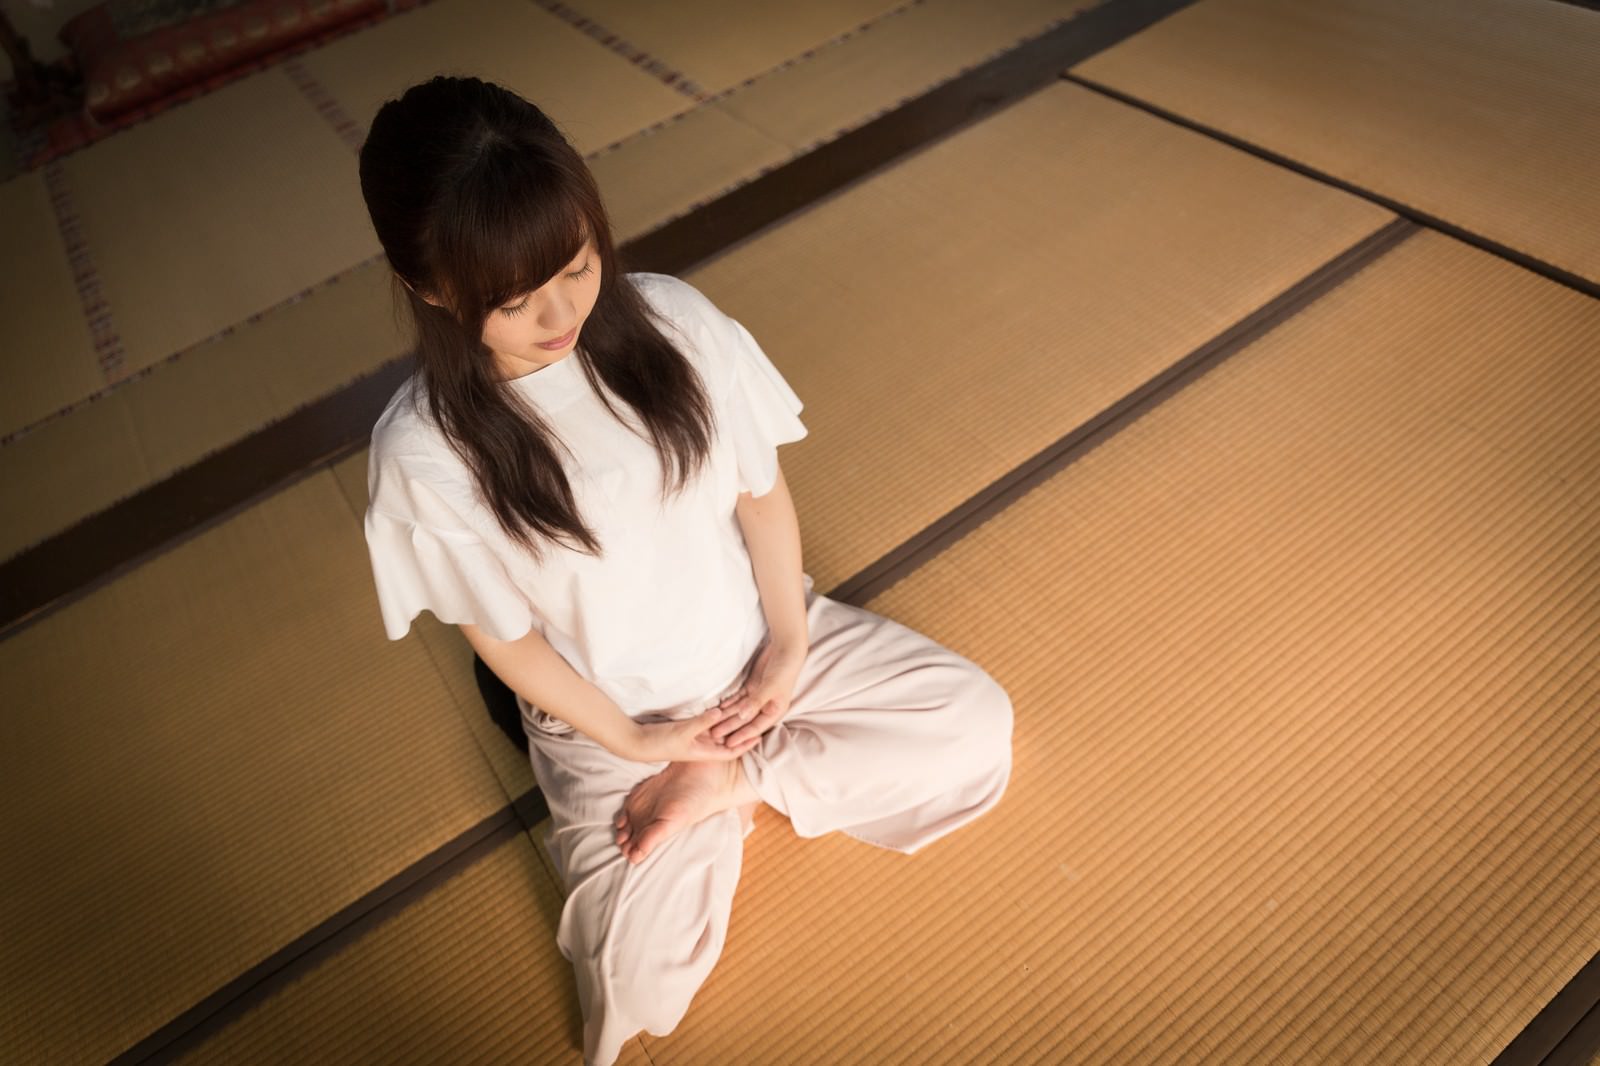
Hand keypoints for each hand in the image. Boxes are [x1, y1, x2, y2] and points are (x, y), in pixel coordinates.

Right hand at [626, 707, 757, 762]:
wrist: (638, 743)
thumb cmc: (661, 741)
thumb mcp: (683, 731)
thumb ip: (702, 722)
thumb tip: (722, 711)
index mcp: (704, 752)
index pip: (732, 751)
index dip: (746, 744)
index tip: (760, 734)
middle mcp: (702, 747)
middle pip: (727, 740)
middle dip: (741, 732)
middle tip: (757, 719)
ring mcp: (694, 739)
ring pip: (717, 732)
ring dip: (729, 724)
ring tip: (744, 712)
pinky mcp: (687, 732)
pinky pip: (706, 725)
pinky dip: (715, 718)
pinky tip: (721, 707)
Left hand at [711, 636, 806, 746]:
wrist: (786, 650)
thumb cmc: (784, 670)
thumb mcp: (771, 687)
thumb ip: (756, 702)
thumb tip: (742, 717)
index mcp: (774, 711)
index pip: (755, 727)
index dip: (742, 736)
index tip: (728, 744)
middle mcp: (766, 707)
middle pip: (745, 720)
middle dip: (730, 728)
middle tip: (714, 735)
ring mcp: (757, 696)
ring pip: (739, 709)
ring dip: (726, 716)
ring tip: (711, 724)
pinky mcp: (752, 686)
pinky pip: (738, 698)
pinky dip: (729, 703)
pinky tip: (718, 709)